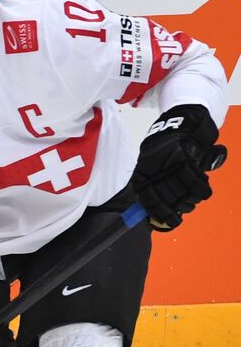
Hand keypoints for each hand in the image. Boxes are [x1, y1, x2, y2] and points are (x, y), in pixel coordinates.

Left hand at [132, 104, 225, 231]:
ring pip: (183, 194)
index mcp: (142, 174)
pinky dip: (201, 190)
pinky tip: (203, 191)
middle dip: (179, 208)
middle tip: (186, 208)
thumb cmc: (165, 147)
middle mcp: (153, 172)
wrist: (180, 123)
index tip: (170, 222)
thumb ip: (154, 185)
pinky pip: (196, 183)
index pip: (149, 201)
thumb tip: (155, 211)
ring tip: (194, 199)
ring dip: (191, 200)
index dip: (161, 215)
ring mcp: (168, 166)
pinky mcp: (185, 160)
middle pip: (168, 200)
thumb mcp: (151, 164)